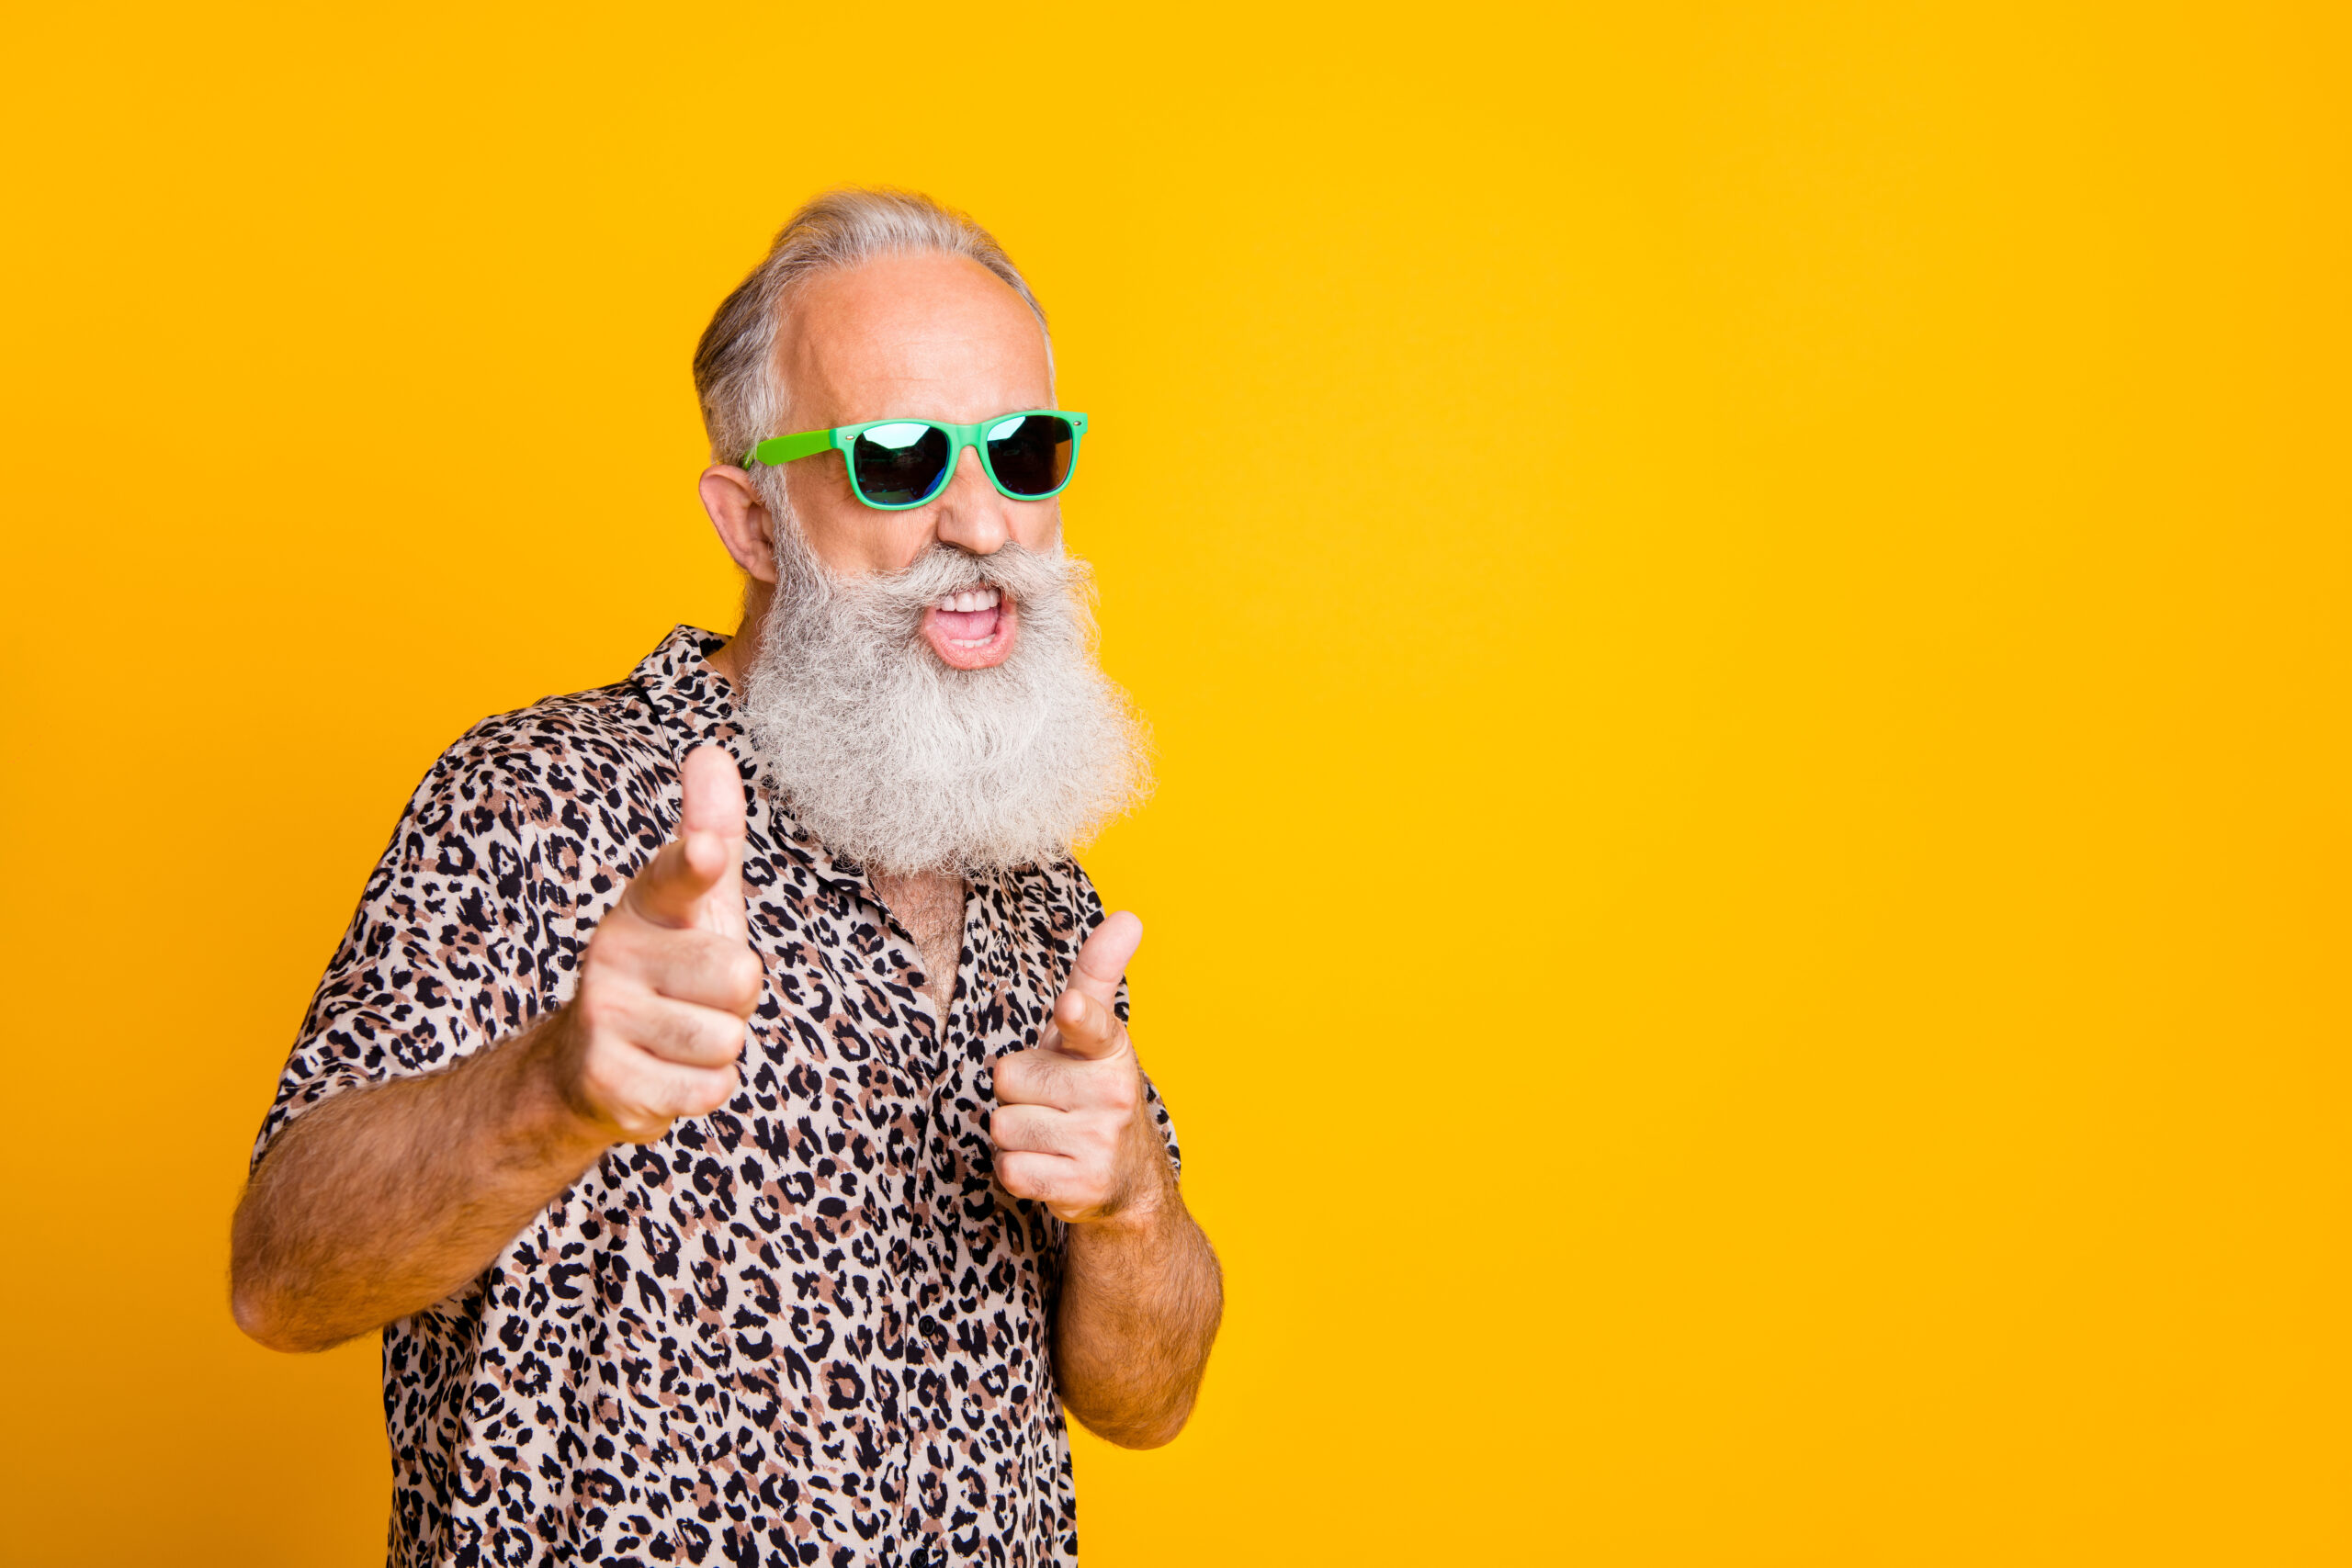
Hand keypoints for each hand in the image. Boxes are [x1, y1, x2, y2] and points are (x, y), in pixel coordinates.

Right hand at [547, 745, 761, 1142]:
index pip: (674, 876)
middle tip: (698, 1000)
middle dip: (737, 1000)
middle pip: (739, 975)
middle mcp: (613, 952)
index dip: (695, 863)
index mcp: (642, 904)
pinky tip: (668, 1076)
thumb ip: (710, 832)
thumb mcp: (692, 906)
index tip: (711, 851)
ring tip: (681, 1038)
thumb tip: (711, 749)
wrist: (587, 1072)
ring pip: (726, 1037)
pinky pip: (708, 1088)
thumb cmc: (665, 973)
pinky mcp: (609, 1081)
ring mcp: (604, 1017)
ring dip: (719, 1047)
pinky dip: (702, 1090)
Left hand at [992, 912, 1166, 1224]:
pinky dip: (1017, 1169)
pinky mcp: (1081, 1187)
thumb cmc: (1093, 1090)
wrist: (1128, 1181)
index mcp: (1112, 1049)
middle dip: (1019, 1092)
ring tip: (1051, 1135)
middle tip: (1053, 1103)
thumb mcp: (1095, 1034)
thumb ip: (1099, 974)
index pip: (1093, 1026)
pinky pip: (1009, 1168)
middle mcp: (1113, 1094)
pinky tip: (1047, 1165)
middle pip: (1008, 1077)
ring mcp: (1099, 1143)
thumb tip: (1130, 916)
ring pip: (1003, 1124)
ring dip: (1015, 1133)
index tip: (1071, 1007)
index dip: (1078, 1017)